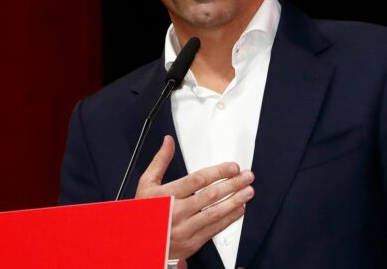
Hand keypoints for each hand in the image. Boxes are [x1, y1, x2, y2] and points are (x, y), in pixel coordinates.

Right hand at [136, 135, 254, 259]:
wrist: (138, 243)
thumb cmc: (144, 211)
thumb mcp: (146, 184)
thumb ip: (160, 161)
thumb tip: (168, 142)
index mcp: (165, 195)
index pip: (197, 180)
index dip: (218, 172)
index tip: (232, 167)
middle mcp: (176, 212)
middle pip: (210, 196)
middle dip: (232, 184)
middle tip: (246, 176)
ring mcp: (185, 229)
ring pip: (215, 213)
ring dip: (235, 201)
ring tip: (247, 191)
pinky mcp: (192, 242)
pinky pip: (215, 229)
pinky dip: (229, 219)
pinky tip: (239, 209)